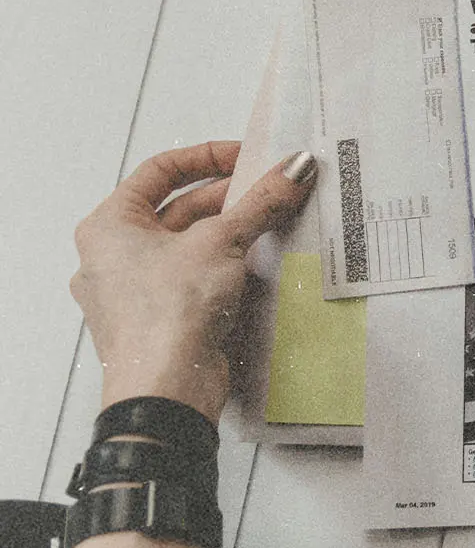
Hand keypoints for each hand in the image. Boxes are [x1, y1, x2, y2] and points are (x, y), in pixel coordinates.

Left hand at [70, 141, 316, 422]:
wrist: (166, 391)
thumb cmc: (166, 316)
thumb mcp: (222, 241)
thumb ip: (261, 202)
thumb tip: (293, 169)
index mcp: (108, 226)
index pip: (159, 171)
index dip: (207, 157)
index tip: (247, 157)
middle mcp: (114, 257)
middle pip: (178, 209)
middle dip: (229, 198)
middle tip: (271, 190)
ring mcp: (137, 292)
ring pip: (190, 247)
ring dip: (231, 233)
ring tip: (272, 222)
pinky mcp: (163, 320)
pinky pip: (196, 280)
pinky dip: (226, 267)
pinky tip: (258, 264)